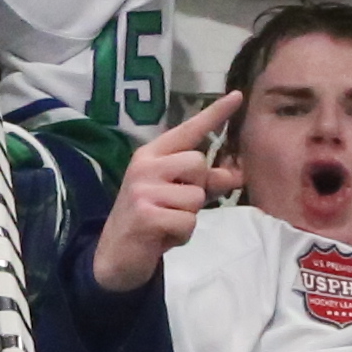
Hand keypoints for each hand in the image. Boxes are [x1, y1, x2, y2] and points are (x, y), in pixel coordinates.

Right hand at [90, 91, 239, 294]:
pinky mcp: (146, 215)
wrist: (114, 256)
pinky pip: (187, 222)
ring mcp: (143, 189)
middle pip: (197, 164)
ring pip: (195, 197)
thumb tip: (236, 175)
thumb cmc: (148, 220)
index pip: (188, 130)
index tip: (238, 96)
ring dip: (188, 217)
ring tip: (166, 223)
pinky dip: (181, 235)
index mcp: (151, 155)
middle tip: (173, 205)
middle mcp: (145, 165)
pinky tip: (162, 237)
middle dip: (196, 188)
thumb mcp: (175, 197)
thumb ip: (203, 183)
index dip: (215, 114)